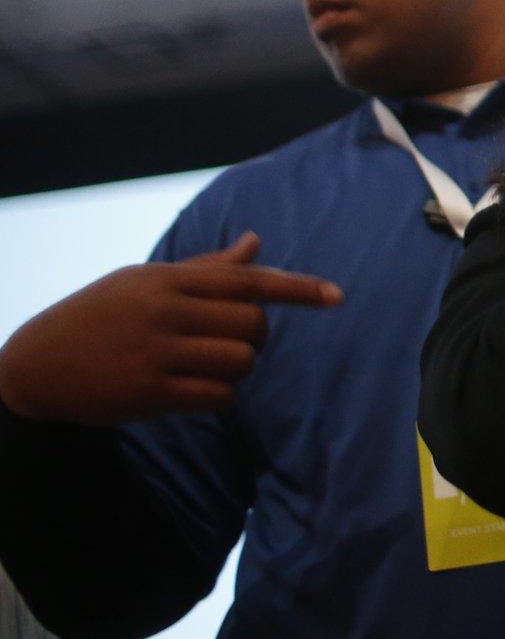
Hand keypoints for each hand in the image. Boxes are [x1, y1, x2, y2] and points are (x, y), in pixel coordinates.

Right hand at [0, 232, 342, 425]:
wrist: (33, 366)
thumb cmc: (100, 317)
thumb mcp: (144, 282)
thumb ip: (206, 269)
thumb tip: (256, 242)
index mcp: (165, 279)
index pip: (246, 280)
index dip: (296, 288)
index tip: (336, 296)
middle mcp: (162, 311)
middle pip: (252, 324)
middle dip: (257, 337)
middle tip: (231, 342)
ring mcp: (154, 352)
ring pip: (241, 361)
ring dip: (240, 369)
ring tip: (210, 367)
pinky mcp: (147, 393)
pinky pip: (218, 396)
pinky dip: (221, 395)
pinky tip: (196, 390)